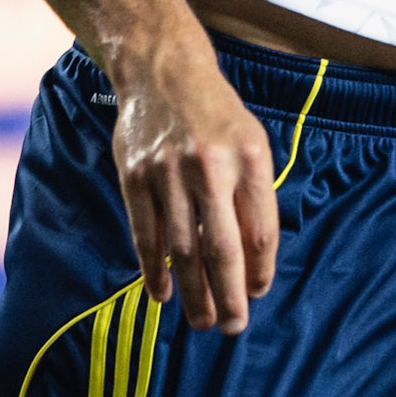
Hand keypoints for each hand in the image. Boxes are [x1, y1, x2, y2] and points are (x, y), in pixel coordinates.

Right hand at [109, 39, 278, 333]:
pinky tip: (162, 293)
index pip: (261, 230)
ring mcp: (169, 172)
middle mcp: (211, 166)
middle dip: (230, 297)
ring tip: (202, 320)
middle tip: (232, 327)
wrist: (163, 69)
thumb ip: (254, 194)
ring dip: (193, 293)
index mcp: (250, 156)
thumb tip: (254, 261)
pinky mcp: (135, 176)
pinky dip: (154, 269)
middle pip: (224, 249)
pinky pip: (147, 235)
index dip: (260, 270)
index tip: (258, 294)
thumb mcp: (251, 140)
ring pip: (184, 250)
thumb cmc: (215, 113)